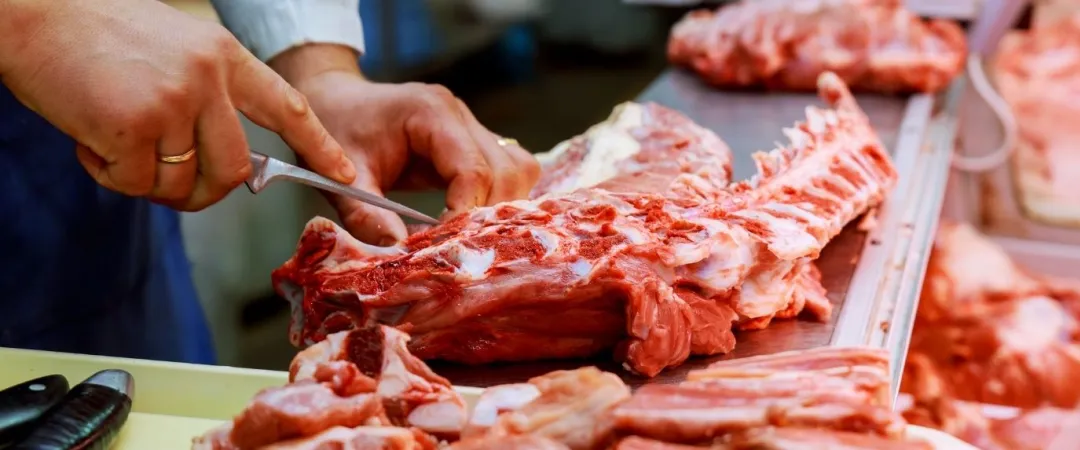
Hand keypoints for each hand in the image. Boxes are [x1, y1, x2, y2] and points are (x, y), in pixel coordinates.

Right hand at [0, 0, 355, 210]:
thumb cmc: (97, 34)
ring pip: (180, 183)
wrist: (32, 11)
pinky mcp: (133, 126)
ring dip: (145, 180)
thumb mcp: (174, 49)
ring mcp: (172, 101)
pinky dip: (108, 174)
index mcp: (223, 56)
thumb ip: (206, 98)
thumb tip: (221, 167)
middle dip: (204, 192)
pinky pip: (133, 183)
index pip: (287, 107)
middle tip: (168, 182)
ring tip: (113, 140)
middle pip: (234, 170)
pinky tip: (89, 138)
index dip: (319, 146)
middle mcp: (207, 79)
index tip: (345, 176)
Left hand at [271, 45, 540, 244]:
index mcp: (432, 113)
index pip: (472, 169)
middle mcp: (461, 116)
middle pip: (507, 171)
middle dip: (488, 216)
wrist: (335, 101)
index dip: (465, 214)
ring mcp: (473, 127)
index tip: (446, 248)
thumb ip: (366, 215)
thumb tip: (398, 253)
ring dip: (501, 209)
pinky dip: (500, 200)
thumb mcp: (342, 178)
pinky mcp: (475, 142)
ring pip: (518, 170)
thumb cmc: (335, 130)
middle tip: (459, 250)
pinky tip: (474, 224)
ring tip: (469, 238)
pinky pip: (509, 171)